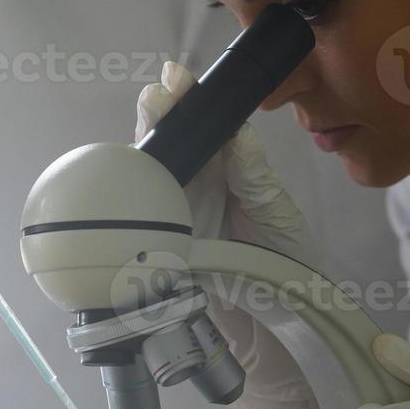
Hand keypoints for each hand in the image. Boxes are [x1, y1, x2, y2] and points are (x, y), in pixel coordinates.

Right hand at [135, 60, 322, 408]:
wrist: (280, 330)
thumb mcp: (280, 218)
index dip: (186, 98)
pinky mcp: (156, 249)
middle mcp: (195, 186)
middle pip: (166, 140)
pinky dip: (123, 201)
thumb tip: (238, 135)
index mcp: (227, 170)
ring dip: (141, 146)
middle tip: (158, 95)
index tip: (177, 78)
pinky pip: (133, 221)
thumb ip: (257, 178)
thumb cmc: (287, 268)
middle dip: (158, 112)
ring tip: (148, 121)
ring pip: (144, 173)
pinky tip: (122, 182)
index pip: (202, 124)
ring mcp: (172, 216)